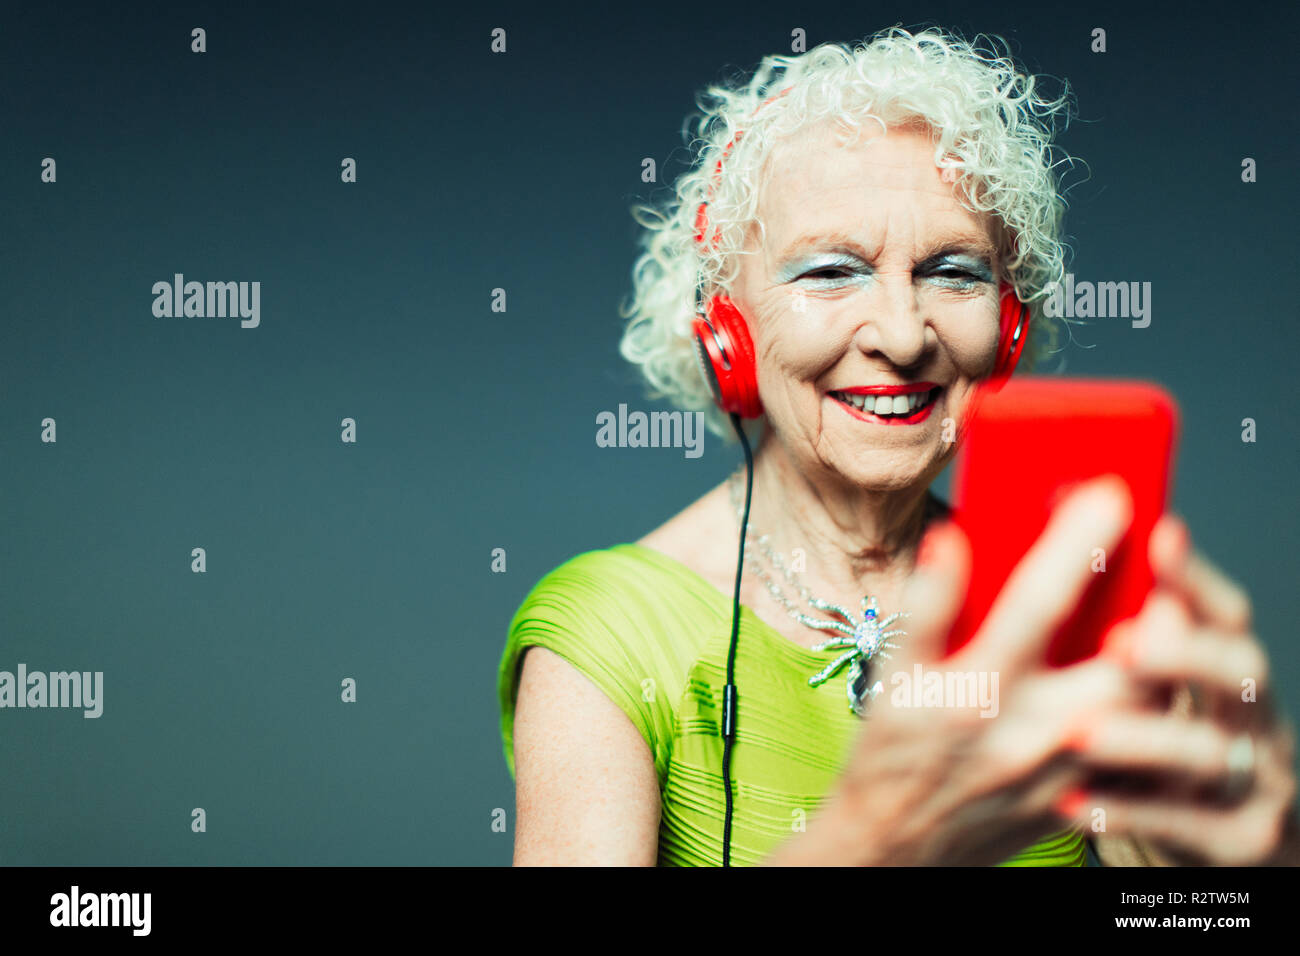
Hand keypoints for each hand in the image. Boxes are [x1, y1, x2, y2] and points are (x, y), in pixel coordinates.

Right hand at [812, 476, 1147, 864]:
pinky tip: (1146, 681)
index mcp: (977, 690)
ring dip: (1163, 659)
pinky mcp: (1083, 800)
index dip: (1079, 542)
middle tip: (1163, 566)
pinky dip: (1156, 713)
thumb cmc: (892, 753)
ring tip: (1161, 616)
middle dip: (1158, 610)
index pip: (1039, 602)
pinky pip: (1142, 756)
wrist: (895, 845)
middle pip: (1127, 665)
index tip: (1112, 494)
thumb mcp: (893, 677)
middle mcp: (1030, 732)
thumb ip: (925, 607)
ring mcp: (1065, 772)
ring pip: (1148, 710)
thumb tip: (952, 540)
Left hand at [1056, 517, 1298, 864]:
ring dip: (1143, 737)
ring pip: (1210, 752)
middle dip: (1183, 651)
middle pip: (1241, 670)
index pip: (1224, 611)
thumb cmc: (1161, 745)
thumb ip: (1123, 636)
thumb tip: (1044, 559)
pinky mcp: (1237, 840)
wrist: (1226, 840)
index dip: (1194, 575)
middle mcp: (1253, 717)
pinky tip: (1071, 802)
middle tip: (1122, 642)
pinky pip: (1183, 825)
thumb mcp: (1156, 688)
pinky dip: (1126, 811)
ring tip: (1078, 730)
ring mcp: (1255, 780)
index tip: (1158, 534)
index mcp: (1228, 669)